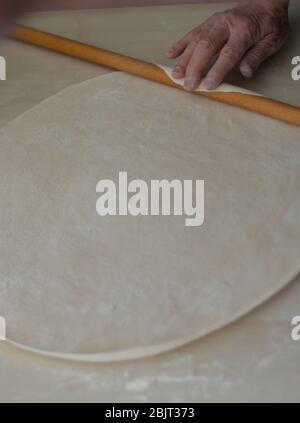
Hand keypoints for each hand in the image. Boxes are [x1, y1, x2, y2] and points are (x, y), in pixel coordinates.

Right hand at [167, 0, 288, 90]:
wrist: (266, 1)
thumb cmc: (269, 24)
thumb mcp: (273, 40)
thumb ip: (258, 56)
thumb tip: (245, 72)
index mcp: (245, 30)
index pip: (229, 53)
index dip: (217, 70)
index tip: (208, 85)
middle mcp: (227, 24)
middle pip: (207, 47)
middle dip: (195, 67)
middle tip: (188, 85)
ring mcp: (215, 22)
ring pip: (196, 41)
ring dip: (185, 59)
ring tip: (176, 75)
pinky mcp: (209, 22)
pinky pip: (192, 33)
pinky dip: (180, 44)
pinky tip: (171, 54)